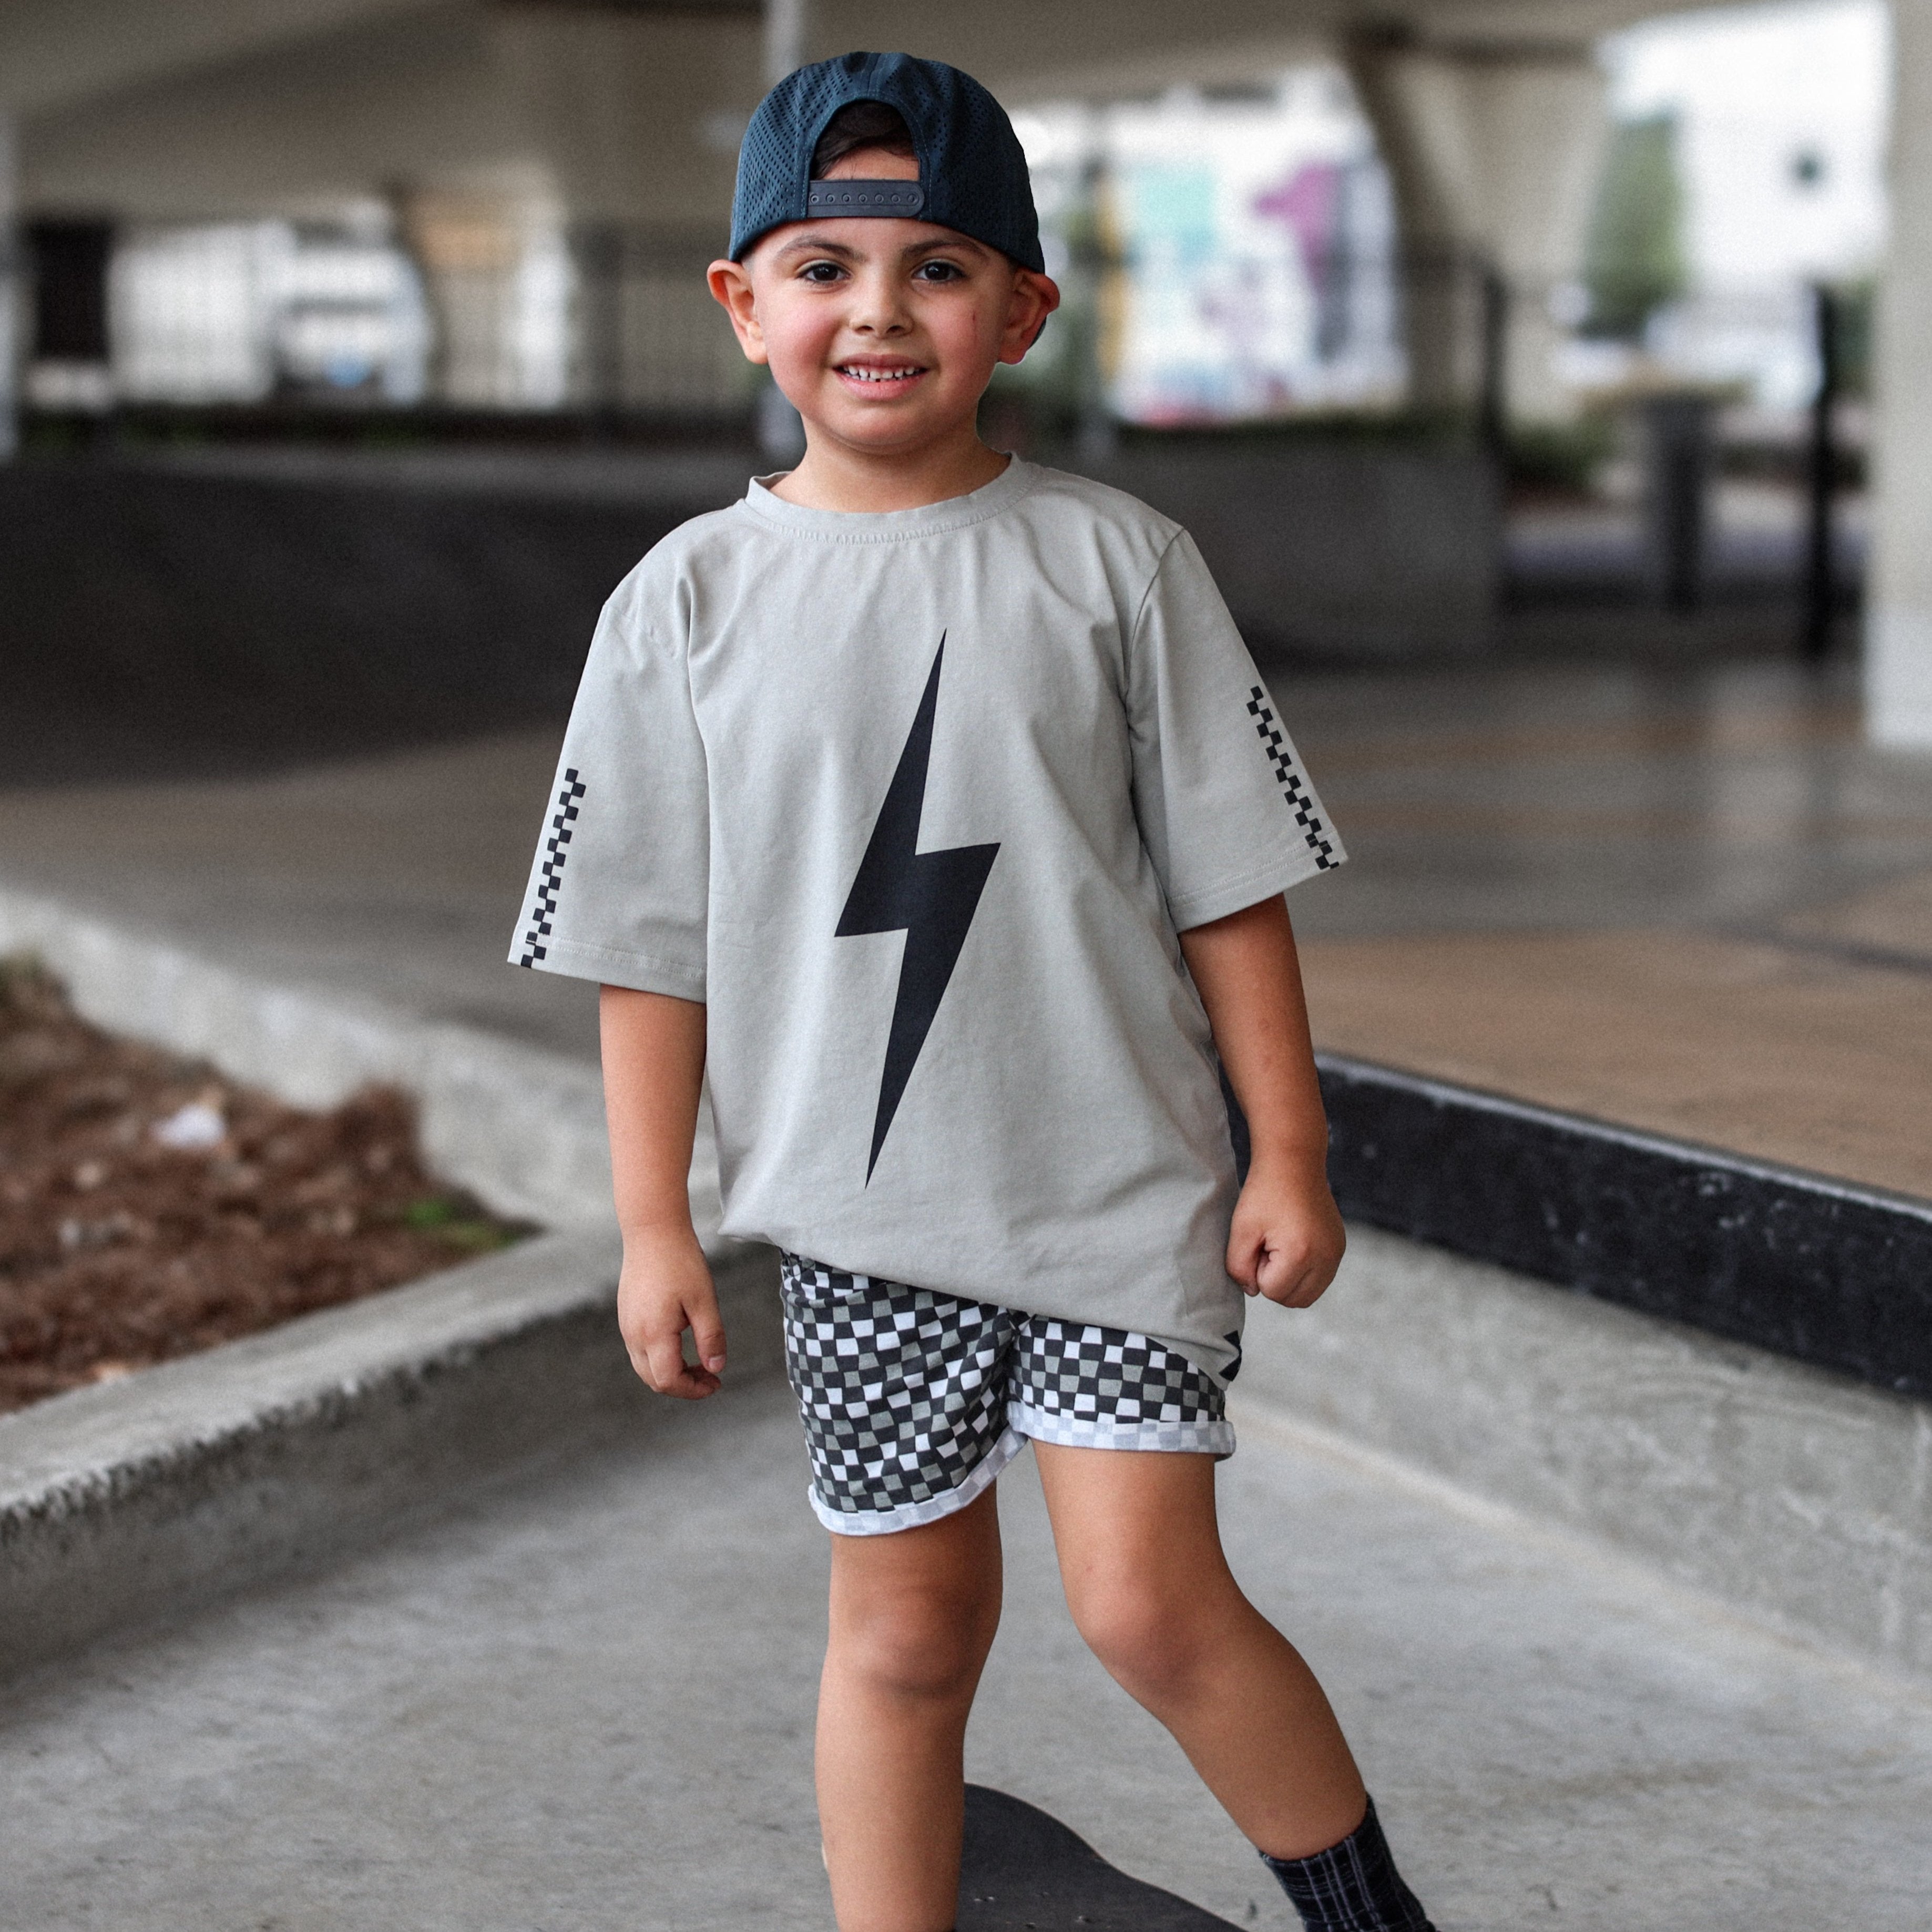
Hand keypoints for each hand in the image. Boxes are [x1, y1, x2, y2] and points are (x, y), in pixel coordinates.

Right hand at [617, 1226, 725, 1397]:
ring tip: (699, 1361)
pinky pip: (640, 1350)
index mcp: (653, 1334)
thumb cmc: (680, 1261)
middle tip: (711, 1376)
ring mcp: (627, 1326)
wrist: (652, 1231)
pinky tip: (681, 1343)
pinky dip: (661, 1358)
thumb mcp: (704, 1301)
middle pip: (654, 1380)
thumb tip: (717, 1368)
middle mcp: (633, 1335)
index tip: (715, 1383)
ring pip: (645, 1367)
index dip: (693, 1390)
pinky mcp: (626, 1316)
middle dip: (683, 1386)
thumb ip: (711, 1338)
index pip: (668, 1381)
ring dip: (671, 1372)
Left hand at [1226, 1154, 1345, 1308]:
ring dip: (1290, 1280)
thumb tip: (1253, 1291)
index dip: (1258, 1271)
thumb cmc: (1264, 1193)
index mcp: (1301, 1254)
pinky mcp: (1339, 1247)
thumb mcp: (1241, 1230)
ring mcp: (1337, 1253)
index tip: (1260, 1243)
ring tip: (1281, 1246)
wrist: (1293, 1162)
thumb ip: (1239, 1268)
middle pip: (1293, 1300)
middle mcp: (1326, 1258)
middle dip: (1275, 1281)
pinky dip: (1303, 1272)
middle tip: (1268, 1246)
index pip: (1272, 1292)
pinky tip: (1293, 1243)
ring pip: (1308, 1294)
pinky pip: (1320, 1278)